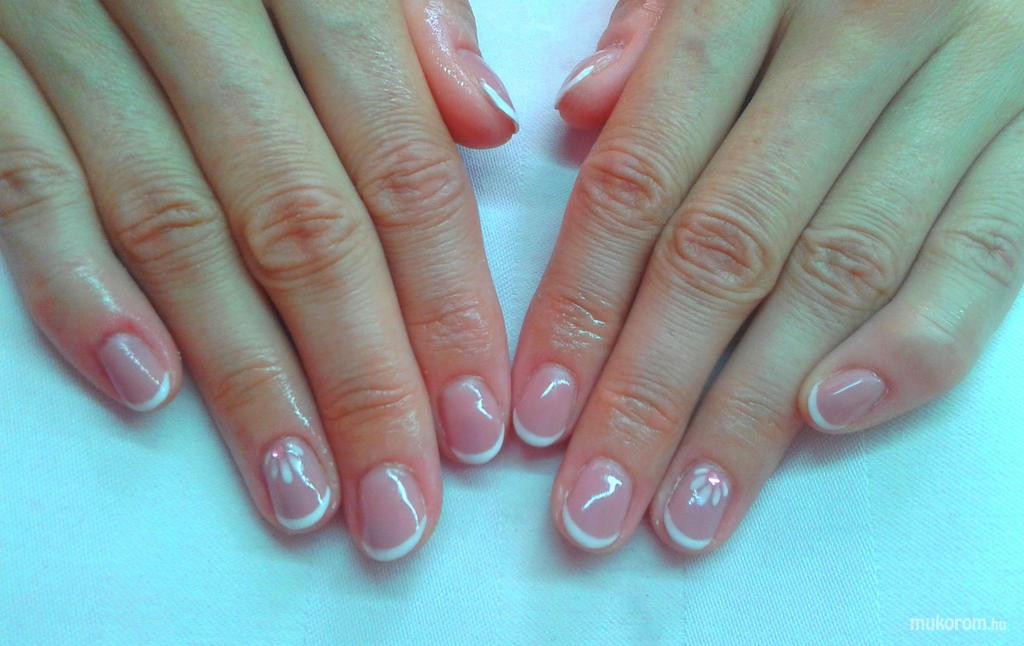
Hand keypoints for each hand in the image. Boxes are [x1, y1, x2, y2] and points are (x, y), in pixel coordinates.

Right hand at [0, 0, 515, 559]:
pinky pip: (21, 182)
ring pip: (176, 227)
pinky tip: (147, 389)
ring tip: (302, 489)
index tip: (477, 416)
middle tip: (402, 500)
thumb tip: (483, 120)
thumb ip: (406, 8)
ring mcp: (62, 23)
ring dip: (244, 375)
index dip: (444, 298)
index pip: (398, 159)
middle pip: (300, 220)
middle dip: (361, 376)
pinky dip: (77, 288)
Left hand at [516, 0, 1023, 552]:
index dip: (582, 303)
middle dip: (652, 391)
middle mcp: (862, 28)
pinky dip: (912, 346)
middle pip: (727, 247)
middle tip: (599, 500)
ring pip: (839, 272)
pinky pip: (983, 257)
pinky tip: (826, 420)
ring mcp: (971, 80)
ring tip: (691, 506)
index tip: (543, 410)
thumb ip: (653, 26)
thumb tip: (577, 114)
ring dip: (756, 408)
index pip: (639, 175)